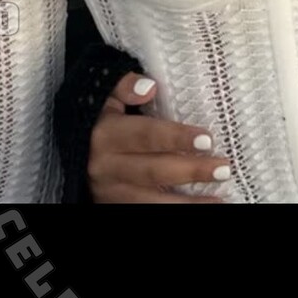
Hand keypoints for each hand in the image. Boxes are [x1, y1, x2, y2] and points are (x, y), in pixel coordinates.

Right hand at [88, 72, 229, 203]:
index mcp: (105, 135)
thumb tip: (149, 87)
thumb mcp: (105, 96)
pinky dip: (171, 212)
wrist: (73, 149)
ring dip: (187, 204)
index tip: (207, 139)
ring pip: (150, 202)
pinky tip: (198, 209)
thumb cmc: (100, 119)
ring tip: (219, 201)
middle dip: (191, 171)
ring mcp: (109, 192)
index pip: (146, 136)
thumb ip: (124, 86)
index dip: (176, 138)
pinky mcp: (112, 206)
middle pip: (153, 171)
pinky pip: (144, 212)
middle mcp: (106, 167)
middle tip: (223, 168)